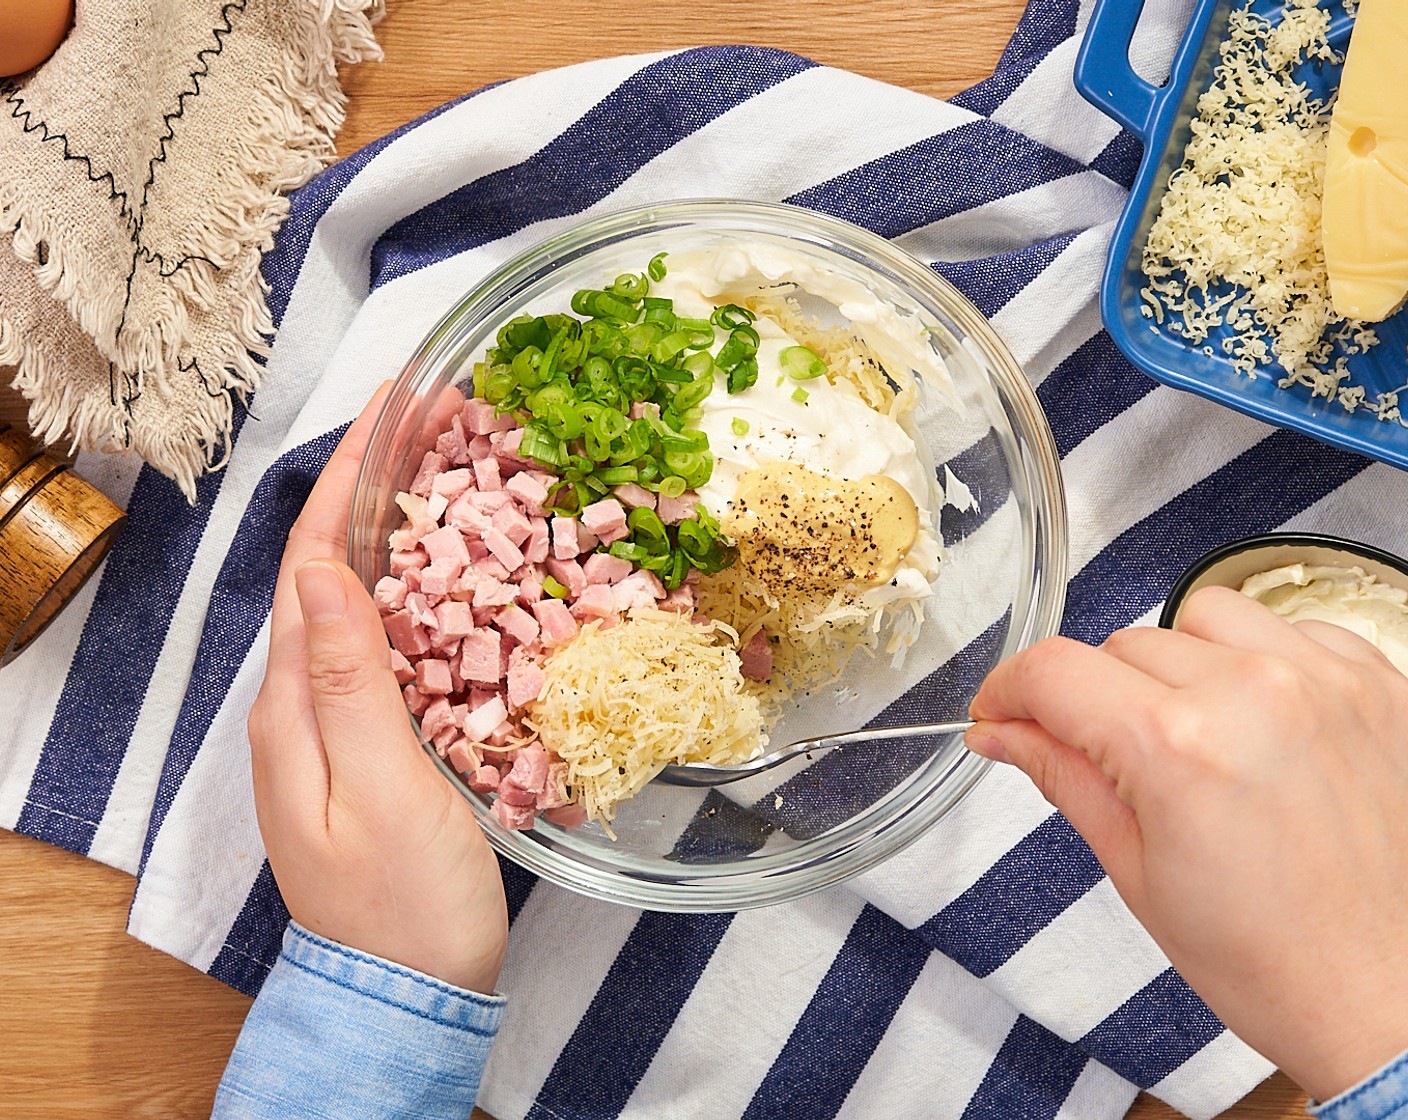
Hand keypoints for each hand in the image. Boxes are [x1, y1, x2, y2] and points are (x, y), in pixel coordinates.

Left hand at [248, 385, 506, 994]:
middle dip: (379, 484)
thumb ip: (350, 684)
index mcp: (293, 706)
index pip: (311, 562)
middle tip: (440, 420)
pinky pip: (393, 642)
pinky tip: (462, 568)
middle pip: (333, 566)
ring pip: (365, 598)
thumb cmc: (402, 905)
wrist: (408, 996)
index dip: (351, 478)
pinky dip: (425, 587)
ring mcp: (339, 724)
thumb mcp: (382, 790)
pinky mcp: (378, 743)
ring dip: (402, 525)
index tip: (397, 408)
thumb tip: (325, 575)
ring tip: (454, 467)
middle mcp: (304, 703)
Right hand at [966, 585, 1407, 1101]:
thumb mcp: (1135, 871)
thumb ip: (1062, 775)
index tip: (1003, 710)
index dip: (1009, 690)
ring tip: (1197, 736)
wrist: (1391, 998)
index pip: (1053, 671)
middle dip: (1097, 697)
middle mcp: (1254, 693)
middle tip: (1116, 763)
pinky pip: (1286, 629)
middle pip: (1120, 644)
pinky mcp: (1377, 682)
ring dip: (1179, 664)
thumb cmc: (1275, 961)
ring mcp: (1324, 681)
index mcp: (1179, 747)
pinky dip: (1258, 664)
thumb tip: (1002, 731)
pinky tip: (1260, 727)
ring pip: (1201, 618)